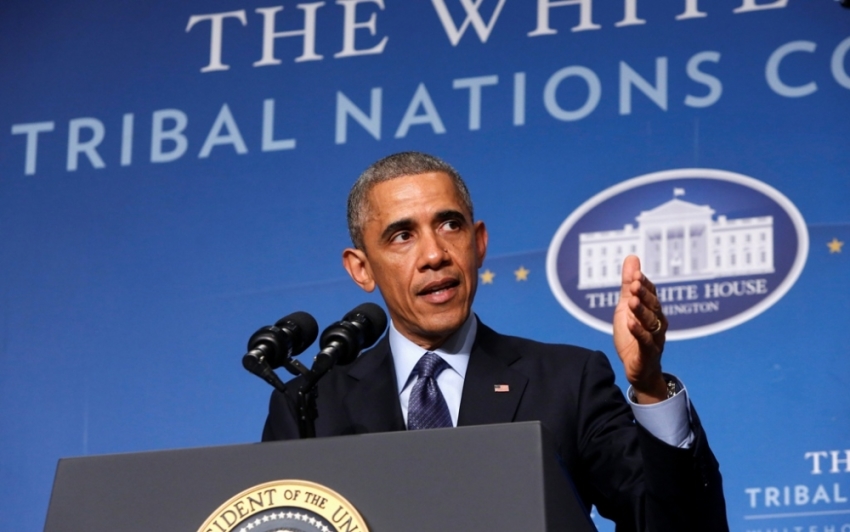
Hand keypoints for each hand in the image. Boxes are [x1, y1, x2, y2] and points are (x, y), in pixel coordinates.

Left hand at [613, 255, 667, 403]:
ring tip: (632, 301)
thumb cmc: (633, 335)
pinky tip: (630, 323)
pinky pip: (645, 342)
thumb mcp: (627, 307)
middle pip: (653, 306)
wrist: (639, 368)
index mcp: (652, 311)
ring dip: (642, 311)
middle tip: (635, 283)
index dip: (644, 284)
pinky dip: (638, 332)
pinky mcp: (648, 353)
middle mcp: (658, 323)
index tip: (636, 274)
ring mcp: (655, 339)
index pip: (651, 294)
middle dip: (645, 294)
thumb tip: (632, 258)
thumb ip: (629, 285)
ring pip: (651, 323)